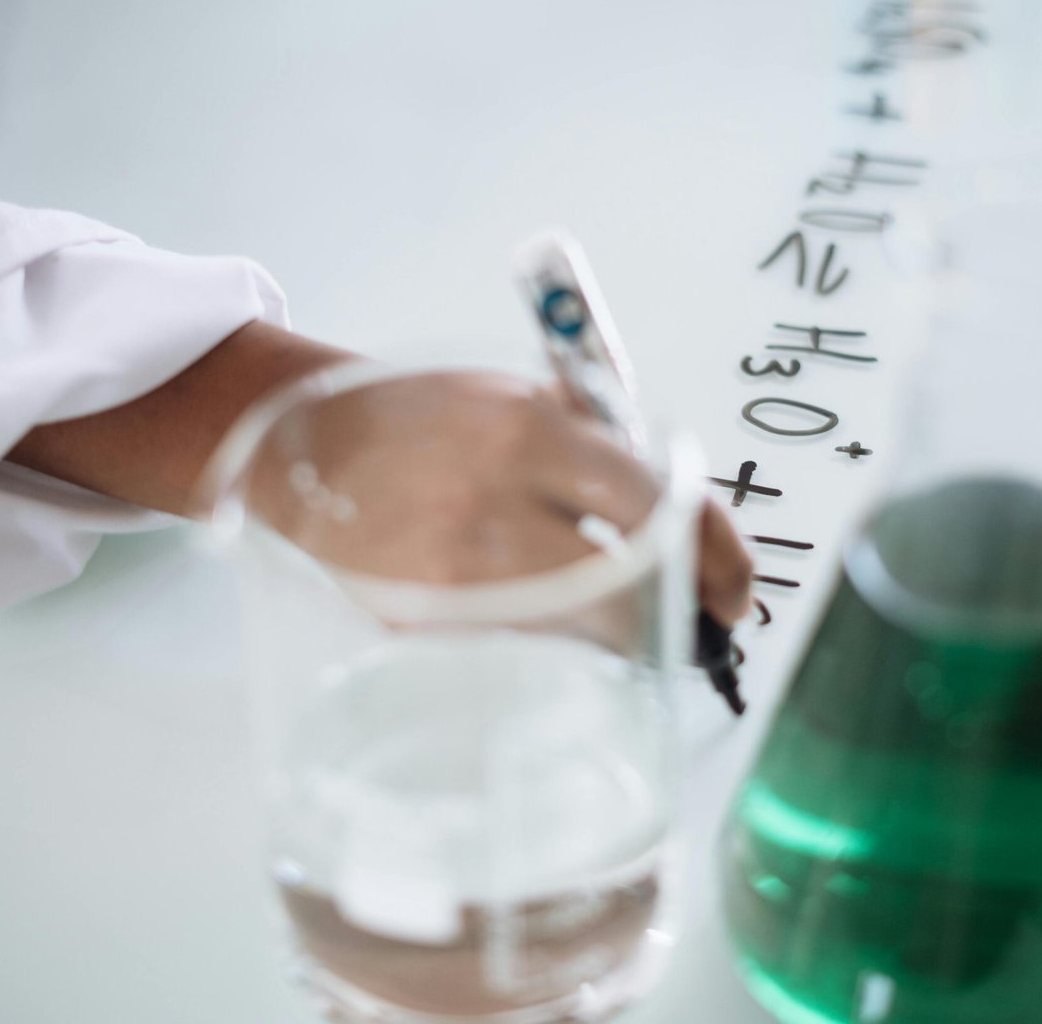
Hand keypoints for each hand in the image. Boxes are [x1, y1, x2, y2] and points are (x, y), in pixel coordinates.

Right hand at [11, 323, 753, 625]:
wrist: (306, 446)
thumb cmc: (423, 414)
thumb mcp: (517, 392)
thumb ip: (601, 439)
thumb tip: (686, 512)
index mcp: (528, 432)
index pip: (657, 503)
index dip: (717, 552)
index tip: (736, 583)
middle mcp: (492, 506)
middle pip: (628, 585)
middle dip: (677, 609)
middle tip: (698, 614)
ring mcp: (453, 576)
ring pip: (580, 632)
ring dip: (623, 632)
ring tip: (631, 617)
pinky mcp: (424, 626)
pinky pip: (524, 649)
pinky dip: (559, 643)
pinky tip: (560, 622)